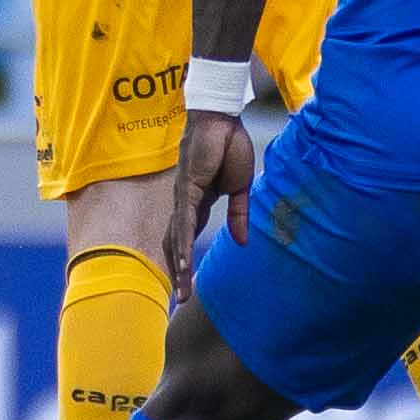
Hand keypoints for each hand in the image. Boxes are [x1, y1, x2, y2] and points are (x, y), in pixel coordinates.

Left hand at [168, 111, 256, 287]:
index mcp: (199, 204)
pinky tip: (182, 263)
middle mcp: (186, 205)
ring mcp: (184, 198)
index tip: (188, 285)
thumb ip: (238, 216)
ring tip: (181, 291)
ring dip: (179, 266)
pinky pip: (185, 222)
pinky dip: (183, 243)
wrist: (223, 119)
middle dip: (179, 273)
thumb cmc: (228, 147)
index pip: (189, 239)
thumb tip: (242, 243)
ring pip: (178, 239)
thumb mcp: (240, 189)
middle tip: (181, 300)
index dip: (187, 262)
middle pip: (178, 244)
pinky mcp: (188, 189)